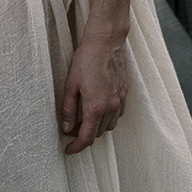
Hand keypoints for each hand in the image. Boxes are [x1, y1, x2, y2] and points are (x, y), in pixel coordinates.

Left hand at [60, 31, 128, 154]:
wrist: (106, 41)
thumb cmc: (87, 58)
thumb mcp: (71, 83)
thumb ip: (69, 108)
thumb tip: (67, 127)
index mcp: (95, 107)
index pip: (87, 137)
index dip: (76, 147)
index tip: (69, 149)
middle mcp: (111, 107)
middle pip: (98, 133)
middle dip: (84, 134)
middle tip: (71, 128)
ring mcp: (120, 101)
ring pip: (109, 125)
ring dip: (96, 127)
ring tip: (84, 118)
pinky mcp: (125, 93)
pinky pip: (118, 114)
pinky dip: (108, 117)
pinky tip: (99, 108)